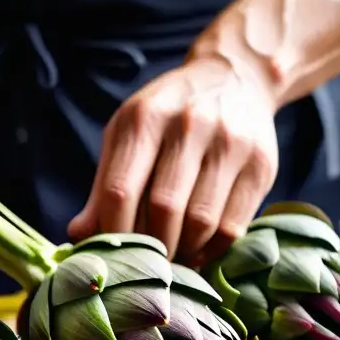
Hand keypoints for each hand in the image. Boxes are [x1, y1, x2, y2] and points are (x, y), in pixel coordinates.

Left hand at [68, 50, 279, 267]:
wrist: (235, 78)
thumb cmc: (169, 114)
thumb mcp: (128, 133)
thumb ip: (104, 184)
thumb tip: (78, 236)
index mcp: (145, 118)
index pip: (120, 190)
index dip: (113, 232)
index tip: (113, 253)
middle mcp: (189, 125)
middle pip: (163, 210)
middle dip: (152, 247)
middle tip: (147, 262)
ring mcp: (231, 144)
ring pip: (201, 223)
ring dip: (183, 252)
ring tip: (173, 255)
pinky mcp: (262, 165)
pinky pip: (233, 227)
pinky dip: (212, 250)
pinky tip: (200, 247)